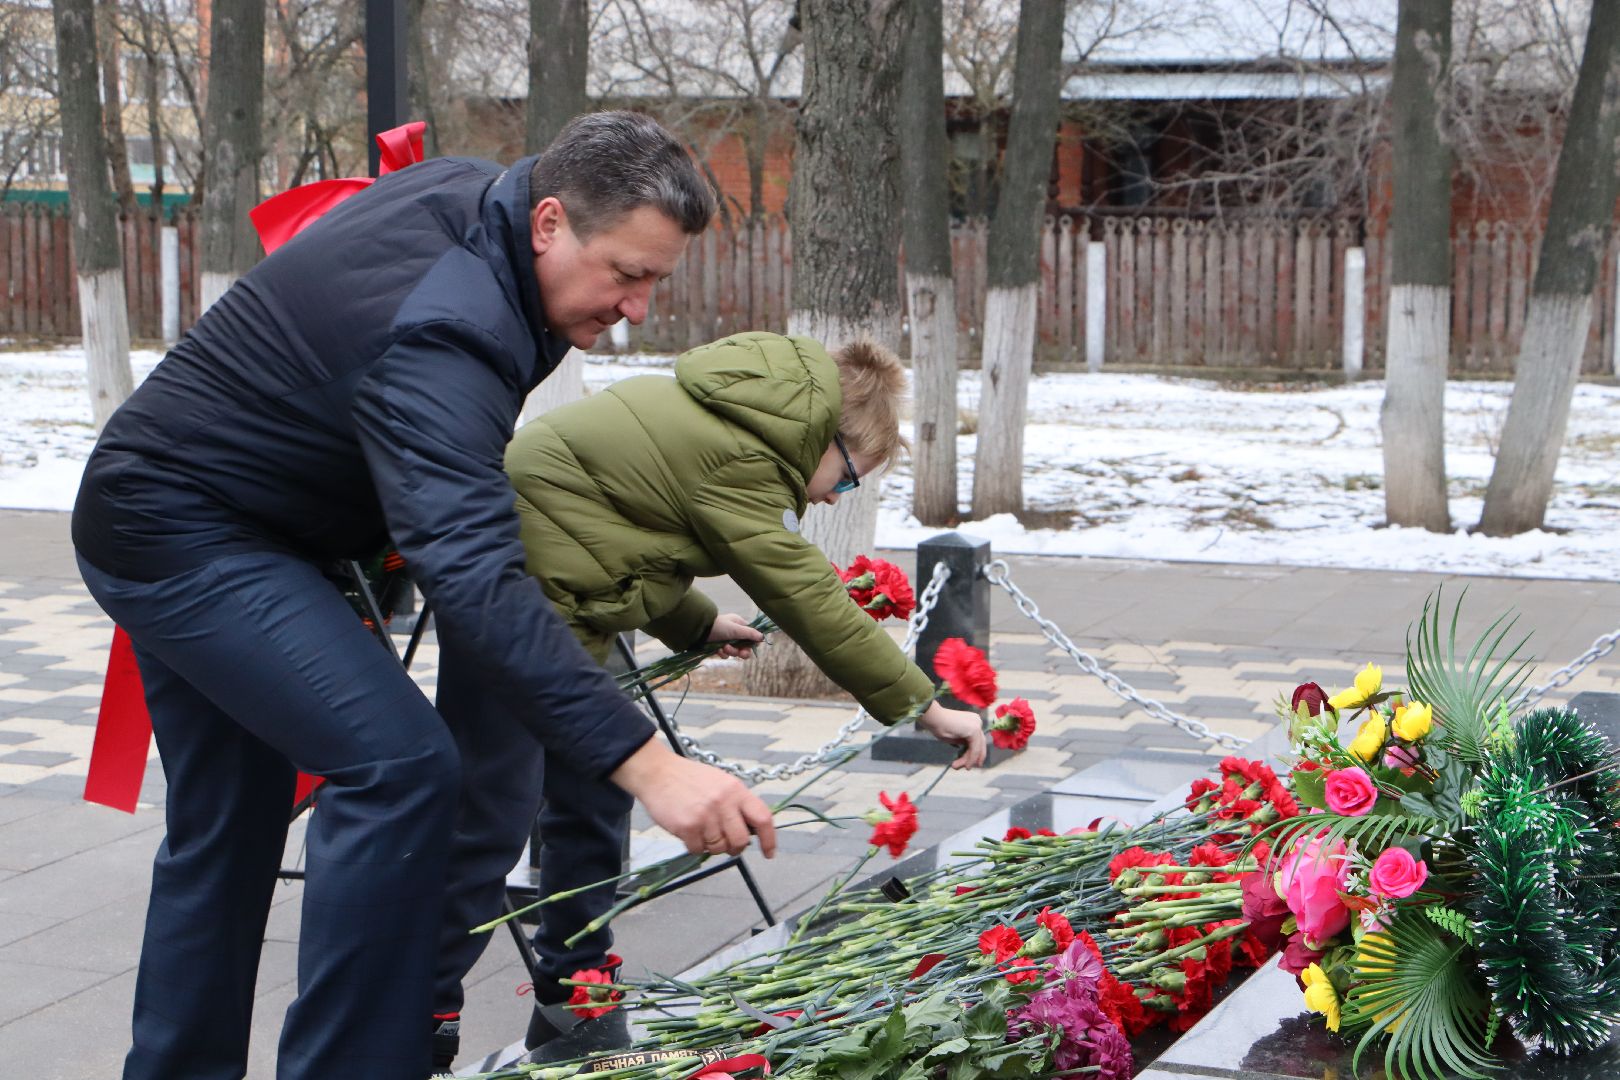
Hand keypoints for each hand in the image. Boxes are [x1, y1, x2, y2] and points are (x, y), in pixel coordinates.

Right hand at [610, 738, 776, 857]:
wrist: (658, 773)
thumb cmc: (690, 779)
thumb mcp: (721, 782)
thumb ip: (737, 803)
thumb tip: (751, 831)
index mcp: (736, 790)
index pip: (763, 818)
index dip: (769, 839)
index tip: (769, 852)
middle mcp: (724, 802)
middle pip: (741, 840)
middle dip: (735, 847)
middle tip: (726, 844)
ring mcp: (706, 815)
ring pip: (719, 848)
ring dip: (712, 846)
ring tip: (702, 830)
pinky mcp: (688, 826)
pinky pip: (699, 850)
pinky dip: (695, 846)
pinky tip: (689, 832)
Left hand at [707, 612, 763, 659]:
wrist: (699, 631)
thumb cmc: (718, 627)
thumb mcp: (736, 629)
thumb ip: (750, 633)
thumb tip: (762, 637)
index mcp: (739, 624)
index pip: (751, 635)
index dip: (752, 643)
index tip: (751, 647)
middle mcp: (734, 632)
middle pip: (745, 646)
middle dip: (742, 651)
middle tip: (741, 654)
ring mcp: (726, 640)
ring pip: (735, 652)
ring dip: (731, 652)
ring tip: (724, 647)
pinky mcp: (719, 647)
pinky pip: (726, 654)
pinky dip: (723, 653)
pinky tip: (718, 650)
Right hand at [916, 701, 987, 769]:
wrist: (933, 718)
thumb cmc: (939, 725)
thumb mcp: (955, 737)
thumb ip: (963, 743)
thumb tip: (968, 754)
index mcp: (973, 721)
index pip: (977, 741)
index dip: (974, 754)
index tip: (968, 764)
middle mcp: (978, 721)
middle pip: (979, 745)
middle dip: (971, 759)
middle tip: (963, 768)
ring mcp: (977, 725)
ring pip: (977, 749)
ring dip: (967, 760)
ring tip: (955, 767)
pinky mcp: (974, 731)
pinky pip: (975, 749)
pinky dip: (971, 759)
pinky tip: (965, 766)